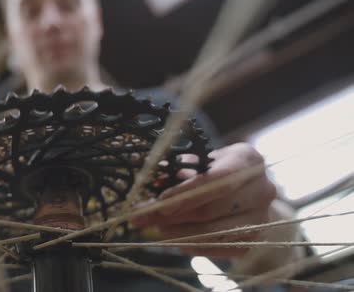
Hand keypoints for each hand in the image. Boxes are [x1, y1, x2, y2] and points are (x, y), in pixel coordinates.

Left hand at [133, 143, 276, 257]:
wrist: (249, 193)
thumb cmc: (216, 171)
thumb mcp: (200, 162)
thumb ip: (178, 170)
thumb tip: (153, 181)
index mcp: (247, 160)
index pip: (217, 179)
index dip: (186, 193)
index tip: (159, 201)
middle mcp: (262, 188)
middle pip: (211, 208)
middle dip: (173, 215)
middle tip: (144, 218)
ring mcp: (262, 217)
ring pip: (212, 231)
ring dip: (178, 232)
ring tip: (156, 228)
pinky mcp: (254, 240)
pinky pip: (217, 247)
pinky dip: (192, 244)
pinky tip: (174, 238)